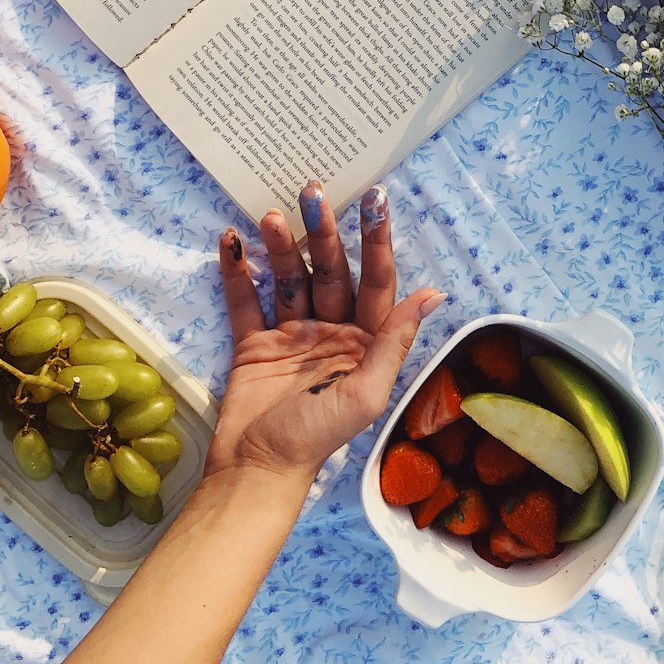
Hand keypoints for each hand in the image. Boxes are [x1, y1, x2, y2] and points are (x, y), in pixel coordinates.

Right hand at [205, 181, 444, 487]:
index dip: (376, 241)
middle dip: (322, 232)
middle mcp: (332, 331)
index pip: (376, 280)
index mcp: (366, 342)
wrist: (255, 471)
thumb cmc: (316, 439)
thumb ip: (393, 342)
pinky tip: (231, 241)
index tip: (375, 200)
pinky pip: (246, 300)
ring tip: (267, 216)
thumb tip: (432, 294)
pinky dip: (237, 272)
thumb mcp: (365, 395)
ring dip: (279, 246)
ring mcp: (291, 334)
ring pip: (289, 278)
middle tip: (311, 192)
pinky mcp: (253, 342)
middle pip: (330, 271)